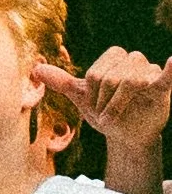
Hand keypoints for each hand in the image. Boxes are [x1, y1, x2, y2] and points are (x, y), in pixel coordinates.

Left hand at [35, 49, 171, 153]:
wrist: (123, 134)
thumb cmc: (105, 111)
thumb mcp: (82, 97)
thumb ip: (62, 82)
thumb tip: (35, 68)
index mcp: (114, 58)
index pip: (96, 73)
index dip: (92, 95)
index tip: (94, 107)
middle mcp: (133, 61)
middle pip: (112, 77)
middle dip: (104, 102)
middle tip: (105, 116)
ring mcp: (149, 74)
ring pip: (131, 81)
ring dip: (119, 104)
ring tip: (116, 118)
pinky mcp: (162, 89)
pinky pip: (168, 76)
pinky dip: (171, 69)